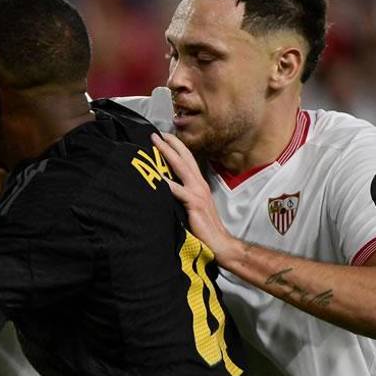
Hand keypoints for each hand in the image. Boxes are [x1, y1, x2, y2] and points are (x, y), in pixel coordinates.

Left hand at [151, 133, 241, 266]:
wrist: (219, 242)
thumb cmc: (204, 226)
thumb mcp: (193, 206)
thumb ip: (183, 195)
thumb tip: (166, 188)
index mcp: (199, 184)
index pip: (188, 161)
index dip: (177, 148)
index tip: (164, 137)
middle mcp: (199, 184)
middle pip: (184, 159)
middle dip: (170, 144)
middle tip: (156, 134)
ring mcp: (198, 193)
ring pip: (181, 168)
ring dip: (167, 154)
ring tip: (155, 144)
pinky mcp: (194, 204)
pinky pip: (178, 191)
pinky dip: (167, 183)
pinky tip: (157, 178)